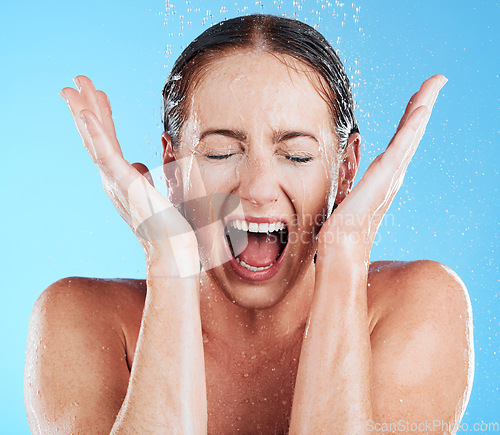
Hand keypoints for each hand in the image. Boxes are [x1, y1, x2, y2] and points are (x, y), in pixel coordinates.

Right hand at [59, 75, 198, 275]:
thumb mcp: (158, 190)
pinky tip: (85, 113)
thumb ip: (146, 175)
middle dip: (86, 107)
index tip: (100, 96)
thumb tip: (140, 164)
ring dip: (83, 112)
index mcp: (121, 180)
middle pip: (96, 137)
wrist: (173, 248)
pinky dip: (95, 133)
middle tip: (76, 82)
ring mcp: (116, 181)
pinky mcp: (124, 183)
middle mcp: (113, 180)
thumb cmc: (168, 225)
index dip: (104, 117)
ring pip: (95, 140)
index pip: (110, 142)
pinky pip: (106, 154)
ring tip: (72, 88)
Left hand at [317, 75, 446, 261]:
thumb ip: (348, 178)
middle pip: (411, 131)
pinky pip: (402, 144)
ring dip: (423, 106)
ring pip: (411, 132)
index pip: (400, 139)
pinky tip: (421, 108)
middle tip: (436, 81)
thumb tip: (341, 171)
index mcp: (384, 175)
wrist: (341, 244)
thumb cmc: (342, 225)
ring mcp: (391, 173)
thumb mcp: (345, 192)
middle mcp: (392, 172)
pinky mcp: (384, 175)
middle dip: (423, 104)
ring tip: (434, 84)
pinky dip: (413, 124)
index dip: (410, 117)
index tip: (419, 97)